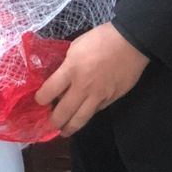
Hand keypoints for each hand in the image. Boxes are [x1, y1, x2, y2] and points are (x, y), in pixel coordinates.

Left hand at [35, 23, 149, 135]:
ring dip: (69, 128)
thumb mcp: (75, 46)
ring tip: (64, 132)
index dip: (40, 99)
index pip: (48, 92)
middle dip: (53, 121)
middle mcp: (82, 87)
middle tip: (49, 124)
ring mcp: (99, 96)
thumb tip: (61, 78)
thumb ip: (66, 64)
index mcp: (70, 70)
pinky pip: (96, 111)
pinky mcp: (112, 99)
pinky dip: (88, 114)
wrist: (131, 43)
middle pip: (63, 112)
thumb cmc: (101, 39)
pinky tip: (84, 115)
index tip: (40, 100)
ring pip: (81, 119)